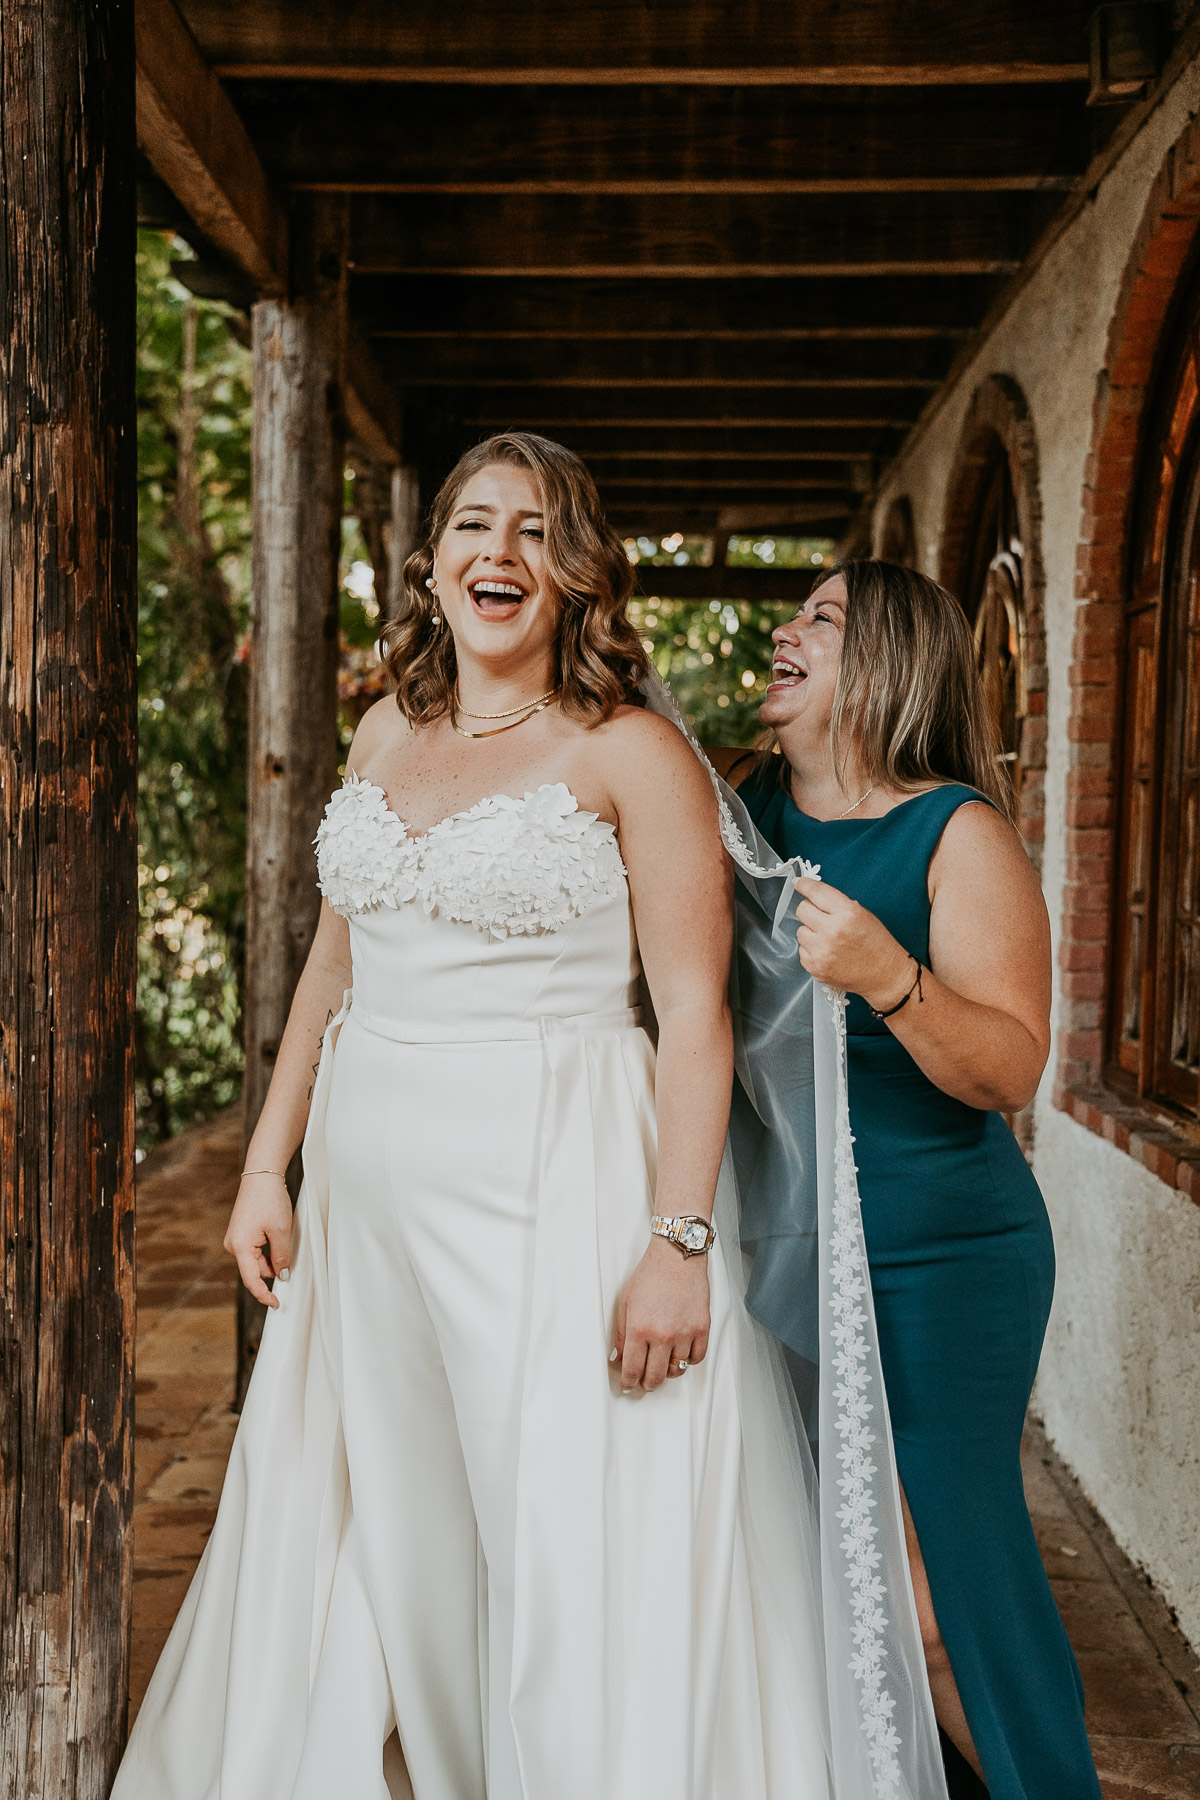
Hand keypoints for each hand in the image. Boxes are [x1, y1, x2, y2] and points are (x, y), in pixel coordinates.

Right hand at [224, 1173, 292, 1307]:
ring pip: (256, 1260)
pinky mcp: (240, 1232)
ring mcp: (236, 1238)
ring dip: (271, 1257)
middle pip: (256, 1269)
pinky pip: (255, 1249)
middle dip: (273, 1268)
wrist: (261, 1175)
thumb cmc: (269, 1199)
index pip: (252, 1279)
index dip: (264, 1294)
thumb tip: (281, 1274)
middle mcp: (233, 1245)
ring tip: (282, 1236)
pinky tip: (277, 1235)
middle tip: (290, 1255)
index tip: (276, 1304)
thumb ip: (281, 1256)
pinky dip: (267, 1249)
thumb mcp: (281, 1231)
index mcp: (240, 1247)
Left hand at [613, 1235, 709, 1392]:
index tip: (628, 1385)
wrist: (677, 1256)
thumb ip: (620, 1334)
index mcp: (640, 1329)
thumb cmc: (650, 1275)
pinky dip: (688, 1361)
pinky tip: (680, 1354)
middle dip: (647, 1383)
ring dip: (667, 1372)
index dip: (629, 1382)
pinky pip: (696, 1358)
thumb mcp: (625, 1303)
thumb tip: (618, 1357)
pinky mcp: (702, 1328)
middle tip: (644, 1381)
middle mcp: (663, 1335)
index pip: (632, 1369)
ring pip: (677, 1370)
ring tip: (662, 1365)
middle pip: (655, 1376)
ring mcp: (684, 1333)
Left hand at [793, 874, 912, 1007]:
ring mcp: (822, 951)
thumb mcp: (864, 915)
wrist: (886, 976)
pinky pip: (802, 950)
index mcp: (847, 914)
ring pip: (800, 931)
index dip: (804, 885)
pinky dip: (811, 950)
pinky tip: (828, 953)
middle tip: (821, 917)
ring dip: (811, 932)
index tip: (799, 883)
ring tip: (829, 939)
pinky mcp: (815, 967)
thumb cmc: (878, 945)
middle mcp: (832, 931)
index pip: (816, 892)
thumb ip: (838, 904)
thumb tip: (814, 895)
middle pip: (802, 910)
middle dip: (810, 911)